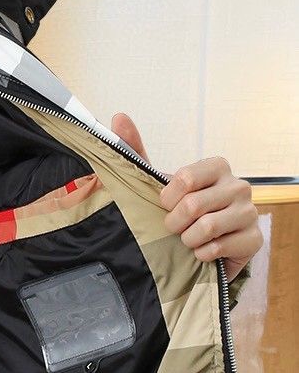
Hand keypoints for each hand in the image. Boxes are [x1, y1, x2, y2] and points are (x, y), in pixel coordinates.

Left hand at [111, 112, 261, 282]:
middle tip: (175, 226)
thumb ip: (137, 153)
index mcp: (216, 167)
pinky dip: (201, 254)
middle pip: (192, 206)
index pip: (184, 178)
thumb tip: (119, 118)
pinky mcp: (253, 238)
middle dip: (174, 223)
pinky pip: (216, 249)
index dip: (167, 198)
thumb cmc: (181, 213)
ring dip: (187, 240)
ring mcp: (248, 212)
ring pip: (205, 228)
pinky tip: (203, 251)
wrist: (203, 247)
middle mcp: (238, 185)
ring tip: (189, 238)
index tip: (166, 204)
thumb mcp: (157, 184)